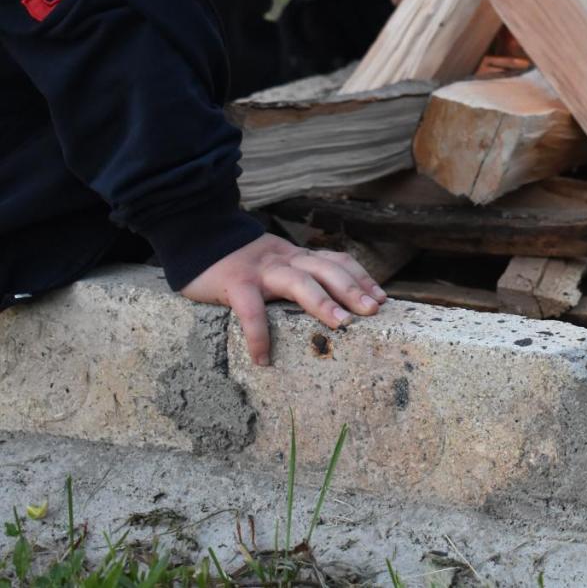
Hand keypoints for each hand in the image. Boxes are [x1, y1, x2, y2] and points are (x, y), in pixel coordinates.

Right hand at [180, 234, 386, 366]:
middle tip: (373, 310)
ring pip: (299, 281)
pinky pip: (250, 310)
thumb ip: (298, 273)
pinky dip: (258, 335)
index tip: (382, 298)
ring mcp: (261, 269)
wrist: (197, 236)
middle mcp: (285, 259)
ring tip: (341, 325)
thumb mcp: (276, 261)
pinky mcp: (234, 282)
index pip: (337, 260)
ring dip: (323, 302)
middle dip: (353, 288)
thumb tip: (328, 298)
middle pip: (327, 268)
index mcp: (297, 256)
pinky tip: (262, 359)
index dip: (361, 277)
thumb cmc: (239, 260)